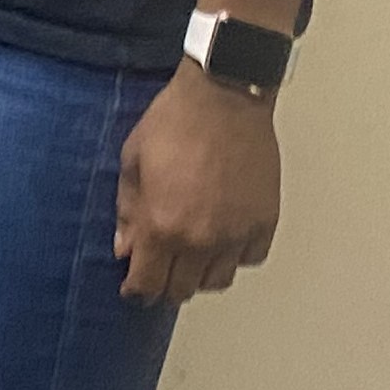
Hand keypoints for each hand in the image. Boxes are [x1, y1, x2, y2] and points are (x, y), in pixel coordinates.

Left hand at [115, 64, 280, 304]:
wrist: (223, 99)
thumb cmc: (174, 122)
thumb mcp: (133, 161)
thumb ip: (127, 210)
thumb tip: (125, 246)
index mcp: (163, 225)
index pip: (148, 282)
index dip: (137, 290)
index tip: (133, 289)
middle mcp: (202, 239)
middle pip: (183, 288)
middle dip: (165, 284)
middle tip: (158, 271)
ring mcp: (237, 234)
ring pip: (218, 280)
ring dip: (199, 274)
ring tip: (188, 254)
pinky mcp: (264, 223)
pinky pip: (248, 259)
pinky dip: (233, 256)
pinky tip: (220, 237)